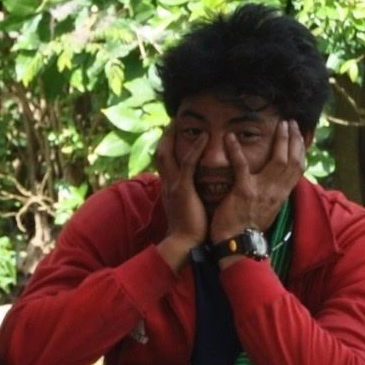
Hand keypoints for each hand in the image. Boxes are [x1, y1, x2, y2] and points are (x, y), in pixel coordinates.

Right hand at [154, 123, 206, 266]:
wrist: (185, 244)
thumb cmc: (191, 230)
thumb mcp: (188, 208)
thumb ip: (190, 195)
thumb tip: (199, 190)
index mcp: (169, 188)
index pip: (164, 162)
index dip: (167, 145)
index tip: (174, 132)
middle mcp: (167, 184)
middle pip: (160, 153)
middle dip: (166, 135)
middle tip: (174, 120)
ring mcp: (173, 186)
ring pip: (168, 154)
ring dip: (174, 136)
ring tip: (184, 122)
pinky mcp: (183, 189)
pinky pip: (188, 164)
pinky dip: (195, 149)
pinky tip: (204, 136)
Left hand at [210, 120, 305, 252]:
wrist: (237, 246)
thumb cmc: (247, 229)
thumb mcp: (268, 211)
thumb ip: (274, 195)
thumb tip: (279, 184)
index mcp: (281, 195)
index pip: (298, 168)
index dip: (301, 150)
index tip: (300, 135)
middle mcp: (276, 191)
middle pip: (293, 159)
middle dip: (294, 139)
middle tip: (290, 123)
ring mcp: (262, 190)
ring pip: (278, 159)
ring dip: (279, 140)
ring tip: (278, 125)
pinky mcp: (244, 191)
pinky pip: (242, 166)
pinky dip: (236, 150)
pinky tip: (230, 137)